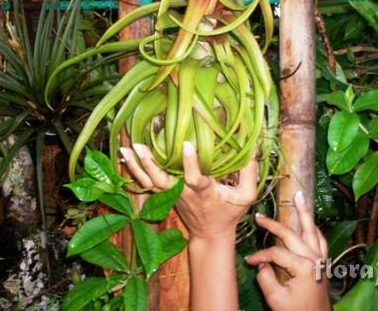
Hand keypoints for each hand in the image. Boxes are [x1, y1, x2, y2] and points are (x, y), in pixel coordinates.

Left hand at [120, 141, 257, 239]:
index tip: (185, 143)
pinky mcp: (165, 195)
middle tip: (139, 146)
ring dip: (137, 166)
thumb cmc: (229, 212)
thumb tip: (252, 147)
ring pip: (150, 182)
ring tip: (125, 148)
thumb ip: (249, 172)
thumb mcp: (246, 196)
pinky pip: (146, 183)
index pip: (194, 178)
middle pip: (162, 180)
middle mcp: (183, 193)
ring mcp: (171, 195)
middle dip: (150, 164)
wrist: (210, 234)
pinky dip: (134, 170)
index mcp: (204, 192)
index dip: (189, 163)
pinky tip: (125, 156)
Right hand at [245, 191, 329, 310]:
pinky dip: (313, 228)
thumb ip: (265, 277)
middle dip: (273, 225)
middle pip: (291, 235)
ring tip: (300, 196)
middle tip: (258, 216)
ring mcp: (322, 260)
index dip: (260, 256)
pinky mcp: (324, 264)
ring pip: (312, 230)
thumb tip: (262, 264)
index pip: (275, 253)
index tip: (248, 261)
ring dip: (304, 212)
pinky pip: (320, 240)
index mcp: (303, 266)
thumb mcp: (276, 299)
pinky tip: (309, 221)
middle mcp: (315, 258)